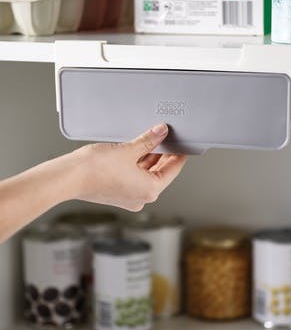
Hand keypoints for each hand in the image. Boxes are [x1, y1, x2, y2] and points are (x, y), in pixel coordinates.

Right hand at [72, 124, 186, 210]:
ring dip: (150, 159)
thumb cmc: (95, 169)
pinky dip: (138, 165)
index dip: (179, 156)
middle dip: (164, 156)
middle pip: (160, 173)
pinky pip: (134, 178)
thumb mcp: (129, 150)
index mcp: (150, 190)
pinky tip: (138, 151)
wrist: (69, 177)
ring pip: (146, 175)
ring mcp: (129, 197)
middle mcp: (141, 197)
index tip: (183, 146)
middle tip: (169, 140)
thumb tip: (161, 132)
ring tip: (154, 142)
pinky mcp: (118, 194)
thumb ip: (149, 140)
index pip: (173, 170)